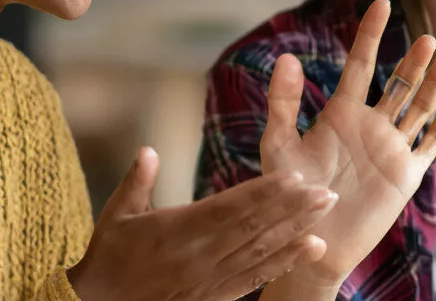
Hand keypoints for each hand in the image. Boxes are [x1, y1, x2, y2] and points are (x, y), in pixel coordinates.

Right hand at [68, 146, 334, 300]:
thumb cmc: (108, 259)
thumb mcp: (115, 216)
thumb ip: (137, 182)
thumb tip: (148, 150)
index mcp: (179, 229)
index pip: (231, 207)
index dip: (264, 193)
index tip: (294, 177)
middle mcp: (202, 254)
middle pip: (256, 228)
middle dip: (294, 209)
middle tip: (327, 192)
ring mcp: (211, 278)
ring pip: (262, 251)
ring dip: (297, 231)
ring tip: (326, 213)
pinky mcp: (216, 296)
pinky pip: (256, 278)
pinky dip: (285, 262)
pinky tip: (309, 249)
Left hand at [259, 0, 435, 289]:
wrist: (310, 239)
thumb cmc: (288, 195)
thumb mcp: (279, 145)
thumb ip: (283, 103)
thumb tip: (287, 57)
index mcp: (340, 114)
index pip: (361, 64)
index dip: (371, 34)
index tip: (381, 3)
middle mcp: (370, 126)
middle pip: (399, 83)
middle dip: (412, 60)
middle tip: (426, 37)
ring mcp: (391, 148)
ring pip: (419, 106)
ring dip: (432, 82)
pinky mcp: (406, 174)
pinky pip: (431, 141)